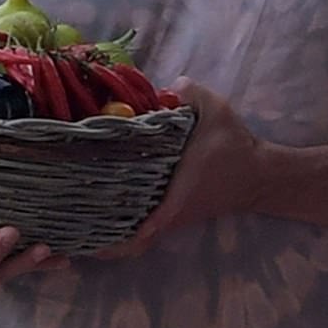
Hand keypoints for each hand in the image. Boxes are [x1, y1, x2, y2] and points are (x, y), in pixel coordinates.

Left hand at [91, 77, 264, 260]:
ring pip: (135, 239)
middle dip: (99, 242)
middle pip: (128, 242)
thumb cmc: (235, 147)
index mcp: (175, 195)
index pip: (141, 229)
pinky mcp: (175, 216)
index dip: (112, 239)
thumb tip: (167, 85)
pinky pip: (143, 229)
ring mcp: (172, 219)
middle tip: (68, 228)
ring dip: (110, 236)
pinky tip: (104, 211)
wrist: (260, 176)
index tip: (84, 237)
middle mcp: (170, 214)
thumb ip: (190, 93)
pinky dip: (124, 228)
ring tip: (77, 221)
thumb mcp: (216, 111)